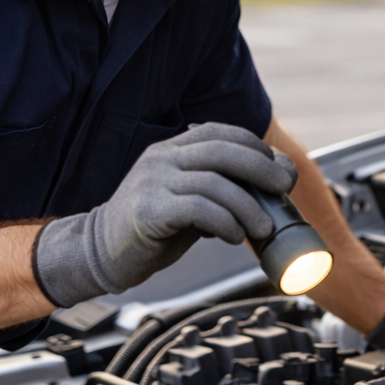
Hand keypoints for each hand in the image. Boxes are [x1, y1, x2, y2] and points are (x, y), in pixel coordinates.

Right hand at [34, 122, 296, 307]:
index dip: (254, 146)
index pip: (219, 133)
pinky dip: (225, 222)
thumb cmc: (153, 228)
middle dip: (261, 167)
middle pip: (222, 151)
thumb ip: (220, 189)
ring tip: (262, 228)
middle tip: (283, 188)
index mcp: (171, 149)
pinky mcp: (149, 209)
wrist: (100, 252)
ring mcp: (153, 181)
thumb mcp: (188, 200)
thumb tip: (272, 187)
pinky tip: (234, 236)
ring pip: (214, 182)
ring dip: (248, 206)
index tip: (278, 169)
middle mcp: (162, 158)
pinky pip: (198, 209)